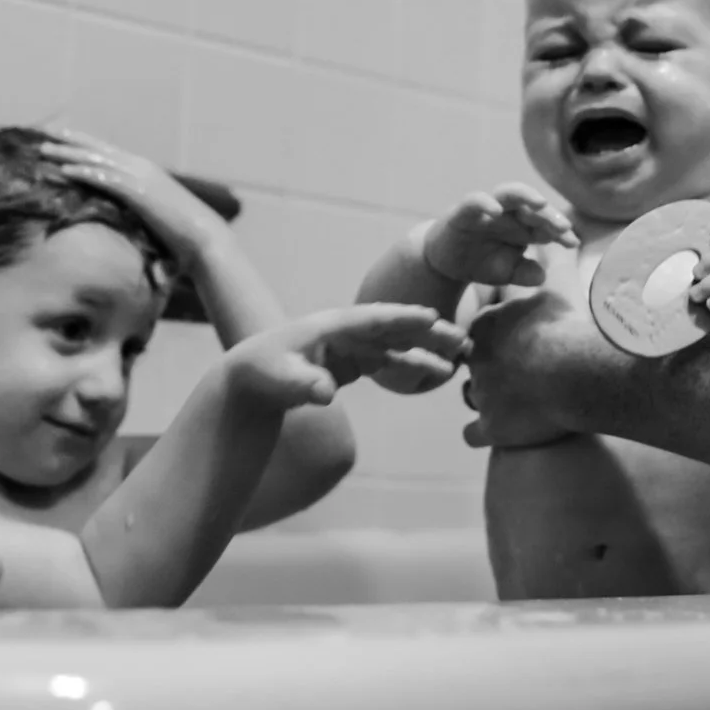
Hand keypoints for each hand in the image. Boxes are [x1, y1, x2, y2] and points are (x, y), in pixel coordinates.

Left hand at [41, 128, 223, 259]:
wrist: (205, 239)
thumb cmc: (184, 236)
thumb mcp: (156, 218)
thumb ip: (140, 214)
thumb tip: (125, 218)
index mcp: (146, 171)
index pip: (110, 153)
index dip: (86, 145)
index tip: (66, 139)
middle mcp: (142, 168)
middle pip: (99, 150)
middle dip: (72, 141)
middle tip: (47, 134)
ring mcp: (140, 177)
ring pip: (97, 160)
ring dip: (69, 154)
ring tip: (45, 150)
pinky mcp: (138, 192)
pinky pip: (104, 178)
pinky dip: (83, 172)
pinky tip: (64, 170)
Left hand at [225, 303, 469, 408]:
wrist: (247, 382)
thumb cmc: (260, 375)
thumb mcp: (279, 380)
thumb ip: (303, 384)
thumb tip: (325, 392)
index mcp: (330, 327)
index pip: (373, 319)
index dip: (401, 318)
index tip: (432, 317)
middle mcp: (344, 332)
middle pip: (393, 328)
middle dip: (427, 332)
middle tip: (462, 338)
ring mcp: (349, 347)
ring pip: (396, 345)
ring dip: (426, 349)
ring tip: (459, 357)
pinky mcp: (350, 363)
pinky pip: (388, 360)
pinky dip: (412, 364)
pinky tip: (435, 372)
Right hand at [422, 183, 577, 287]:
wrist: (446, 262)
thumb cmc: (482, 262)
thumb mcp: (506, 273)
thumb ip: (524, 273)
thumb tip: (542, 276)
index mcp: (523, 226)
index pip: (546, 224)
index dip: (560, 231)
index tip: (573, 242)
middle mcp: (508, 213)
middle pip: (533, 206)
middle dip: (550, 214)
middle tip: (563, 226)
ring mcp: (487, 210)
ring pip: (508, 193)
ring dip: (525, 195)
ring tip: (540, 203)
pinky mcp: (463, 211)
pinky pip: (474, 201)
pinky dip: (484, 202)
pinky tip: (495, 210)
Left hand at [458, 291, 589, 449]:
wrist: (577, 371)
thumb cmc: (569, 331)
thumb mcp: (553, 296)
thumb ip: (540, 286)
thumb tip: (547, 261)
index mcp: (485, 326)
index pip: (478, 334)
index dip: (498, 341)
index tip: (519, 347)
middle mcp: (475, 359)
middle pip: (473, 364)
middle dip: (491, 368)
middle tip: (519, 374)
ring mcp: (481, 393)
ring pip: (471, 397)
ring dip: (488, 400)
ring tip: (516, 402)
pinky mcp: (492, 427)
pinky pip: (472, 434)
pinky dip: (482, 432)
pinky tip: (501, 430)